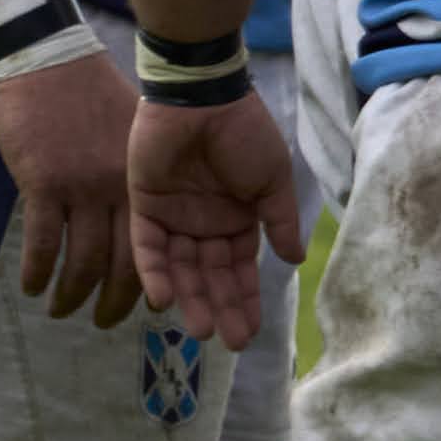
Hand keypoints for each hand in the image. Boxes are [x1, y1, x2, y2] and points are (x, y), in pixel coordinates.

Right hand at [0, 53, 146, 325]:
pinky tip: (31, 286)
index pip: (156, 247)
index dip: (152, 284)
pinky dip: (37, 271)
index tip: (147, 307)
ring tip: (61, 310)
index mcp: (144, 181)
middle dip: (114, 303)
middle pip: (124, 265)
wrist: (52, 62)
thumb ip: (133, 180)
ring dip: (70, 295)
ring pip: (81, 263)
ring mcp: (82, 188)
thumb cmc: (92, 99)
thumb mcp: (128, 139)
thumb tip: (138, 226)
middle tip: (102, 323)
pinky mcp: (45, 184)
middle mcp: (120, 189)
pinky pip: (43, 243)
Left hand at [128, 90, 309, 347]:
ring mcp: (175, 217)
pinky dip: (155, 273)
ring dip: (189, 298)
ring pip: (181, 268)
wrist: (202, 98)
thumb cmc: (245, 134)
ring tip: (199, 328)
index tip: (249, 333)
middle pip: (211, 275)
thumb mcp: (273, 178)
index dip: (246, 300)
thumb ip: (279, 220)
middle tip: (226, 342)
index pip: (241, 269)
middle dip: (220, 307)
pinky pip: (148, 248)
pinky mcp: (145, 207)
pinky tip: (163, 298)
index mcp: (239, 218)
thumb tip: (295, 260)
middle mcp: (206, 224)